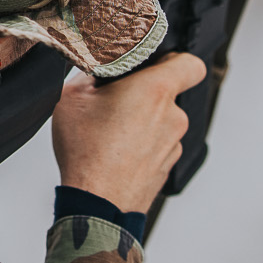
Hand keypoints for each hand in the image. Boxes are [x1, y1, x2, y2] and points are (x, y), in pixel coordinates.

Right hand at [50, 52, 208, 214]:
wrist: (96, 203)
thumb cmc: (87, 152)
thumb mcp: (72, 98)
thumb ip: (91, 75)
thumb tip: (96, 69)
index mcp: (156, 90)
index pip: (190, 63)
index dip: (174, 59)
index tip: (155, 63)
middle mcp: (173, 116)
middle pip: (169, 93)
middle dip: (144, 93)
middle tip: (115, 100)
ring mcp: (173, 144)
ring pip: (161, 121)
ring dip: (142, 122)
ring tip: (110, 132)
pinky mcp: (167, 166)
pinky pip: (157, 145)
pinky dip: (141, 145)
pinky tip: (116, 152)